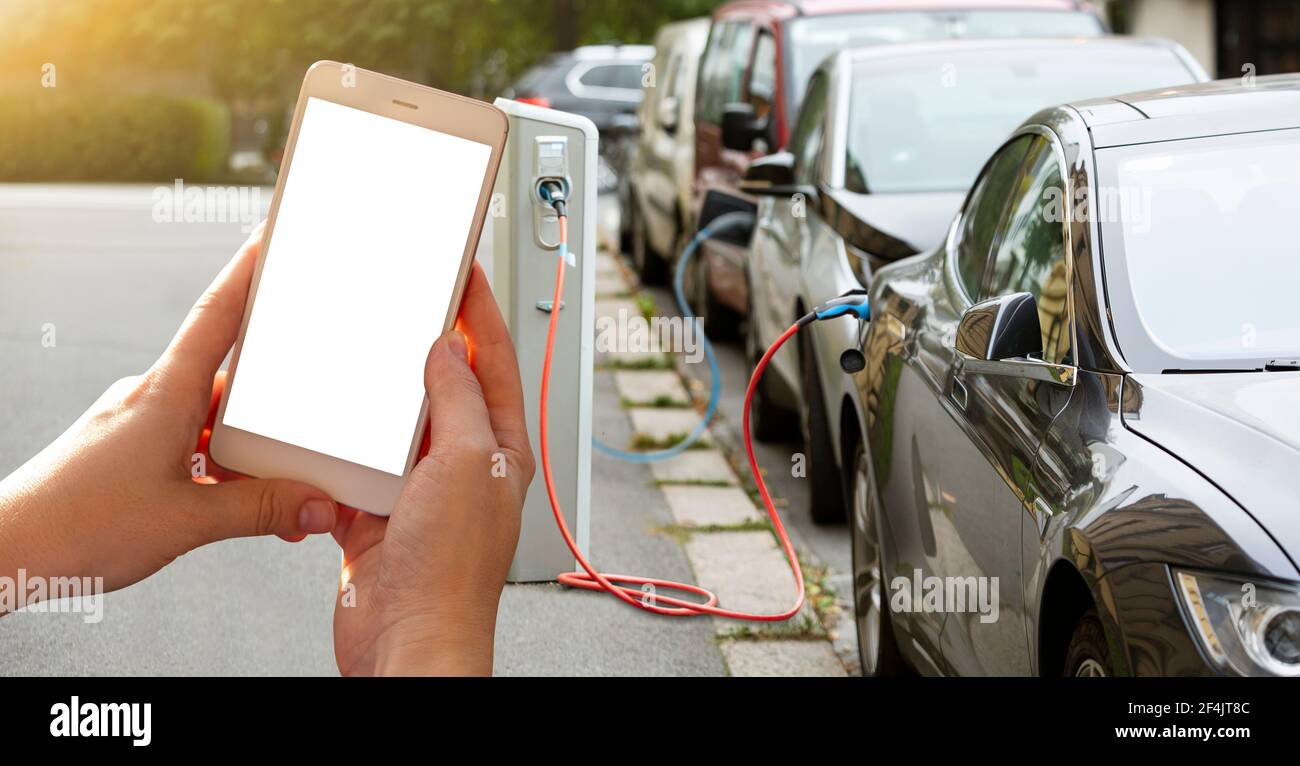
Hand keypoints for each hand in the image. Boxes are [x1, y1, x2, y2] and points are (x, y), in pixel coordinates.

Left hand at [0, 224, 337, 607]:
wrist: (6, 554)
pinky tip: (229, 502)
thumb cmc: (75, 526)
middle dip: (274, 409)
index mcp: (166, 393)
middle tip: (308, 436)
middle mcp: (150, 397)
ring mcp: (136, 423)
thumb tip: (317, 505)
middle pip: (230, 378)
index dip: (249, 270)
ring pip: (211, 420)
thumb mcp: (189, 521)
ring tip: (271, 495)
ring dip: (245, 453)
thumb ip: (262, 510)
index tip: (273, 233)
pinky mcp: (126, 450)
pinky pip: (188, 444)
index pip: (218, 314)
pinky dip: (218, 469)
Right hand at [331, 263, 533, 675]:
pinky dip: (340, 444)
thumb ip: (459, 401)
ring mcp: (419, 490)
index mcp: (501, 450)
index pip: (495, 365)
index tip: (465, 272)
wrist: (407, 640)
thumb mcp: (467, 464)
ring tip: (361, 352)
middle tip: (407, 298)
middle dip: (426, 343)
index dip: (481, 315)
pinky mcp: (376, 514)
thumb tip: (448, 352)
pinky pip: (357, 464)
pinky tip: (325, 423)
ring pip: (396, 423)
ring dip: (377, 392)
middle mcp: (464, 467)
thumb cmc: (450, 571)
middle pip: (445, 387)